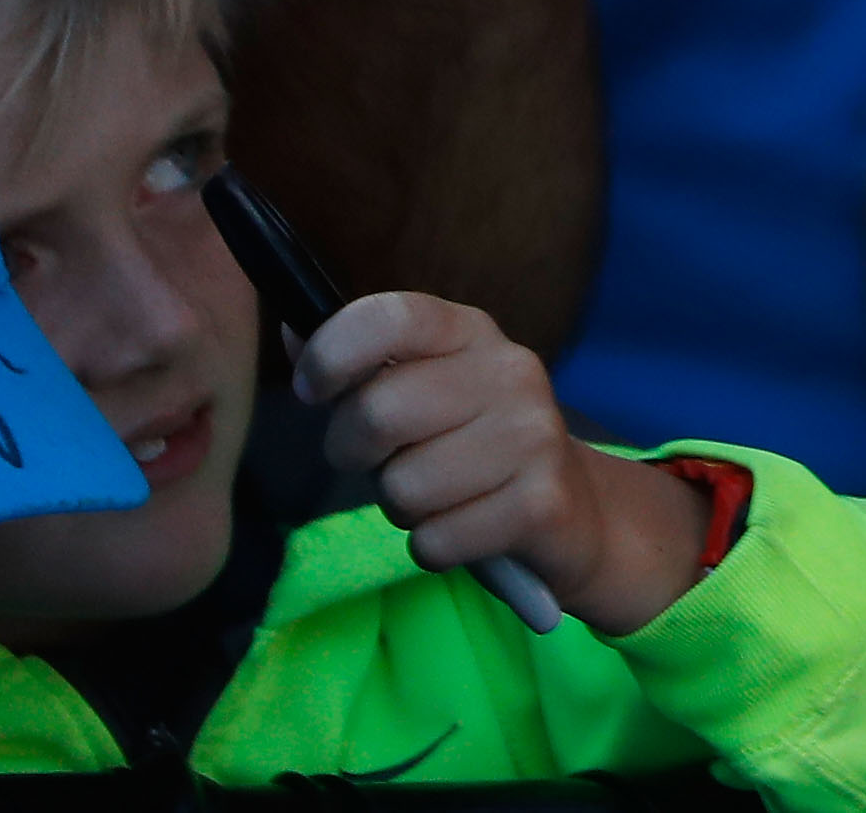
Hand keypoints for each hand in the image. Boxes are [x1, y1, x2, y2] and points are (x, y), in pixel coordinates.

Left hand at [291, 290, 712, 635]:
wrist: (573, 507)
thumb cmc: (469, 445)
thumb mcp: (419, 390)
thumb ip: (357, 364)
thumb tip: (292, 325)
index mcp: (471, 332)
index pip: (391, 316)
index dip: (333, 353)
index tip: (313, 390)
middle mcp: (510, 371)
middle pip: (378, 413)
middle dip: (354, 453)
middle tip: (382, 461)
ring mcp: (534, 435)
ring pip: (403, 489)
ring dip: (402, 508)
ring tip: (437, 496)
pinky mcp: (541, 503)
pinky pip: (434, 542)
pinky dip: (434, 548)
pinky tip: (465, 529)